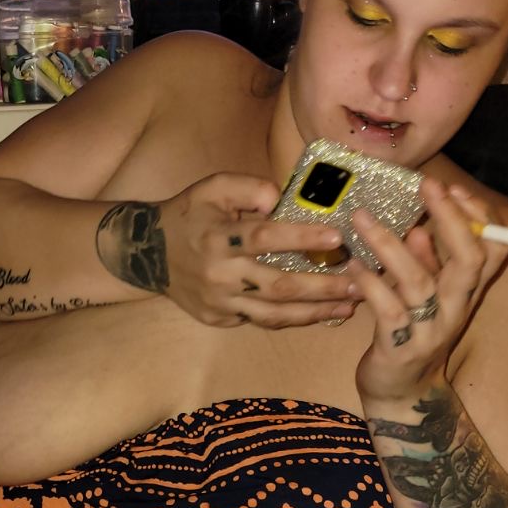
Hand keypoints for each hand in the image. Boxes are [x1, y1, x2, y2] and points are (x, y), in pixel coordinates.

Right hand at [158, 171, 361, 327]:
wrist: (148, 255)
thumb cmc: (189, 215)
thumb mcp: (211, 188)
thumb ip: (248, 187)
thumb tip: (281, 199)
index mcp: (218, 237)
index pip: (265, 237)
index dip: (301, 238)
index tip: (337, 237)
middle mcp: (219, 273)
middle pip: (278, 284)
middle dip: (323, 286)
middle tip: (360, 282)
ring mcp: (219, 302)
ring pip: (274, 313)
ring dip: (316, 311)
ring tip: (350, 305)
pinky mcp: (220, 318)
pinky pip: (262, 320)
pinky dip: (294, 319)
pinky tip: (322, 313)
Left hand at [350, 176, 507, 401]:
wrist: (400, 392)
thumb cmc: (409, 332)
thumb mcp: (423, 294)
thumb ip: (425, 263)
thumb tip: (418, 229)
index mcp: (466, 291)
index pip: (492, 248)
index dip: (479, 216)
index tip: (452, 189)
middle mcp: (455, 308)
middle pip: (469, 260)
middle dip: (450, 219)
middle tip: (427, 187)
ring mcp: (430, 330)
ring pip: (419, 281)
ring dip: (389, 245)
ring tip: (362, 219)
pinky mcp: (401, 348)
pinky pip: (388, 310)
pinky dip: (370, 284)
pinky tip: (352, 266)